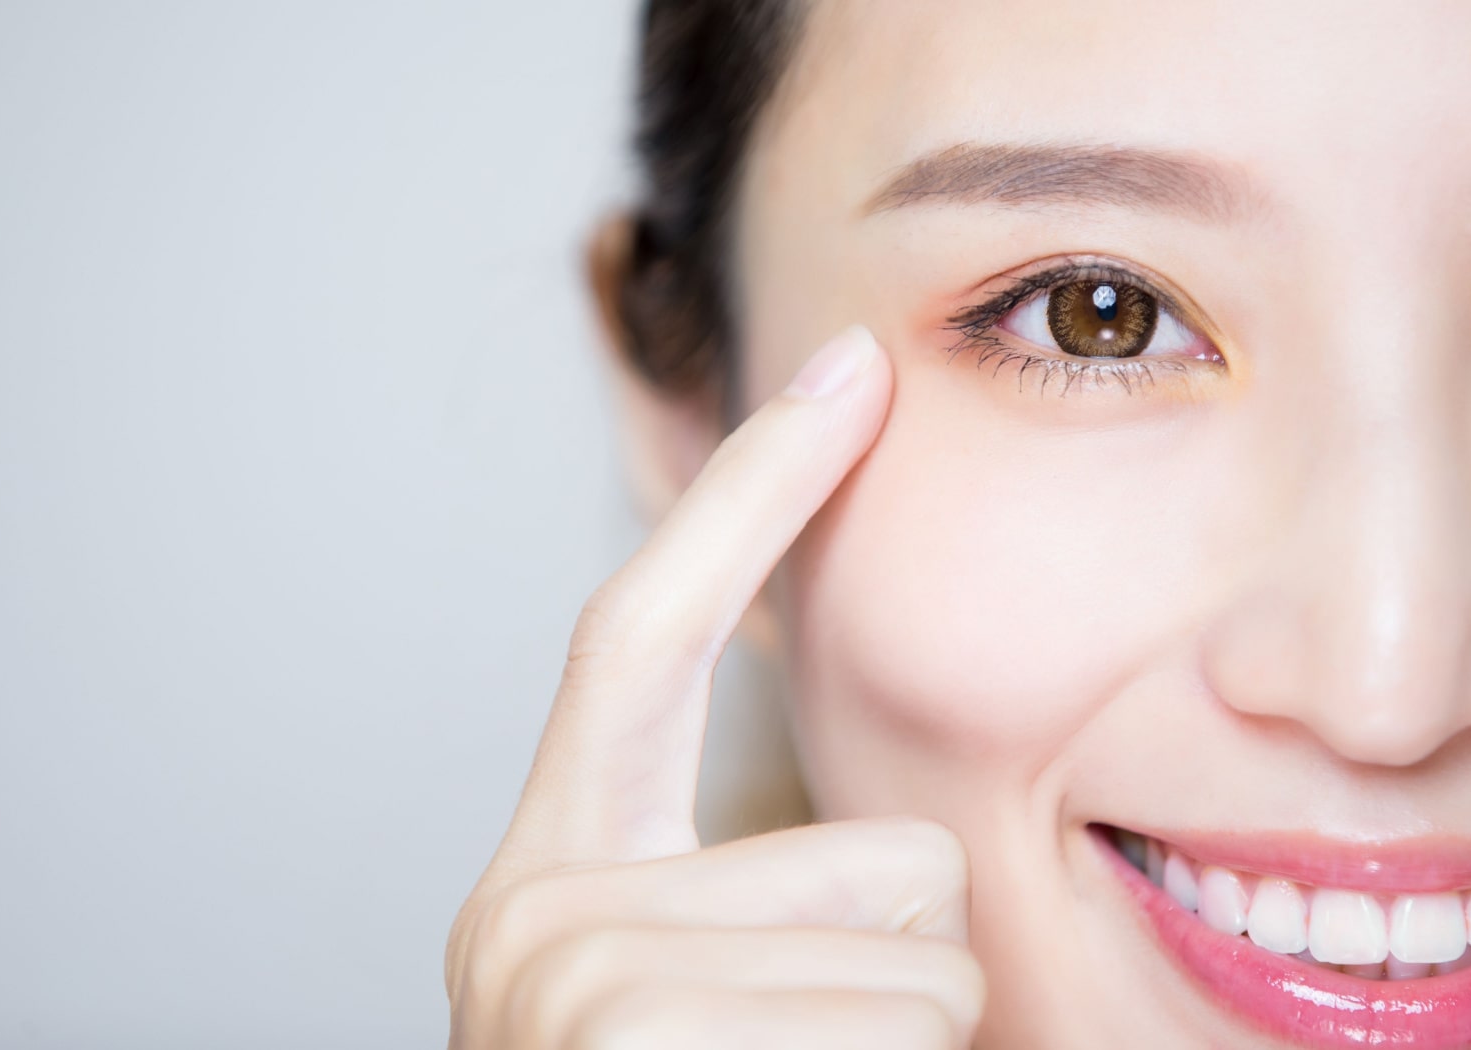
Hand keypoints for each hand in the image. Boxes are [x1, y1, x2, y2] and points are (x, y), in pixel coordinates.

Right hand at [447, 327, 985, 1048]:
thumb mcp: (692, 1004)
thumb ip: (754, 897)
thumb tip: (926, 856)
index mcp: (557, 874)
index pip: (645, 638)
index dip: (749, 497)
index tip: (850, 369)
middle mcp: (542, 916)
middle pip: (890, 854)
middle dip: (907, 961)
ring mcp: (582, 985)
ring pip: (928, 961)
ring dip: (906, 1046)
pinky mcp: (642, 1043)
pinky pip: (922, 1024)